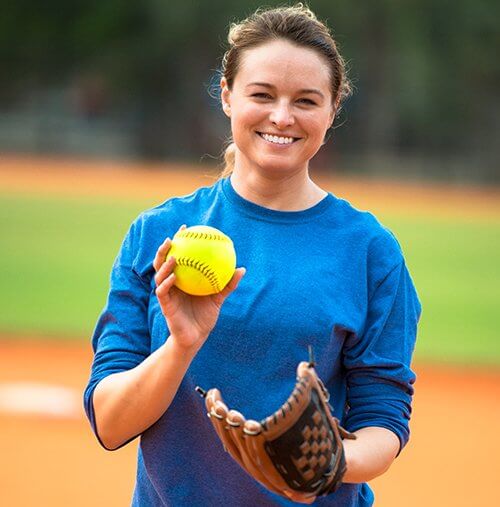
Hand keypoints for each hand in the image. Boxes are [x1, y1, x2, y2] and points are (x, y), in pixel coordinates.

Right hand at [153, 226, 244, 352]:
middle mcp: (172, 283)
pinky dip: (166, 283)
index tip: (185, 228)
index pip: (178, 256)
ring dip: (164, 264)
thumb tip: (242, 268)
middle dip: (164, 249)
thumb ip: (228, 284)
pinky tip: (174, 276)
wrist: (196, 337)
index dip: (179, 242)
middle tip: (172, 238)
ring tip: (173, 256)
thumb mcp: (218, 298)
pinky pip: (163, 291)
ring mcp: (167, 293)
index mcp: (182, 279)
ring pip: (159, 275)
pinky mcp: (165, 305)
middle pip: (162, 262)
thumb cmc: (205, 316)